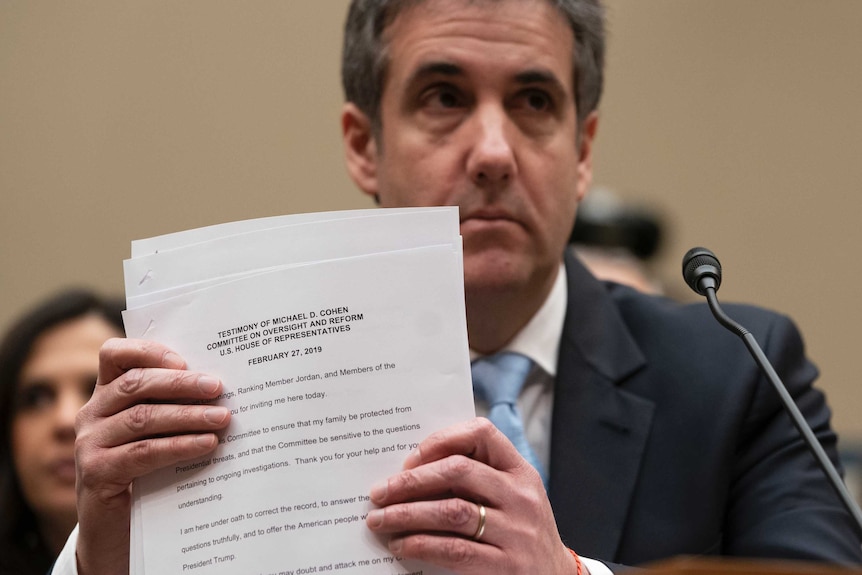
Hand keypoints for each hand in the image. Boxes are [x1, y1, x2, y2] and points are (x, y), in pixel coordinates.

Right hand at [74, 338, 230, 573]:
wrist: (115, 528)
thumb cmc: (144, 470)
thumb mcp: (154, 431)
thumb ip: (171, 405)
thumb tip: (220, 386)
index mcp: (105, 394)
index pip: (114, 355)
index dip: (148, 351)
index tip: (184, 359)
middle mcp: (92, 414)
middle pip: (135, 384)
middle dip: (180, 384)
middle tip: (217, 387)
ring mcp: (89, 443)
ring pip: (142, 418)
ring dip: (187, 416)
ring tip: (222, 417)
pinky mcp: (96, 472)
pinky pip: (144, 452)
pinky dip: (179, 446)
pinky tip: (207, 444)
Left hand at [365, 418, 580, 573]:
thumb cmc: (521, 532)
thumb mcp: (512, 497)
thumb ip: (477, 479)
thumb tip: (411, 472)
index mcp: (521, 471)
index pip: (482, 434)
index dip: (441, 440)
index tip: (410, 458)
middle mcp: (521, 497)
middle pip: (458, 471)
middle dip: (411, 480)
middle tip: (379, 492)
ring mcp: (517, 532)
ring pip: (451, 512)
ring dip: (407, 514)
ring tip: (380, 520)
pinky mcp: (506, 566)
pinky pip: (454, 550)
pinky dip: (421, 545)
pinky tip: (402, 545)